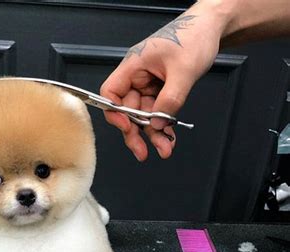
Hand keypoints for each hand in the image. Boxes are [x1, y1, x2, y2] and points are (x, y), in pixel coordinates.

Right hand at [100, 3, 225, 160]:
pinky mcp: (160, 91)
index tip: (127, 127)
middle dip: (136, 133)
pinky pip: (158, 113)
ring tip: (164, 149)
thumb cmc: (194, 36)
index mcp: (134, 65)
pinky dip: (163, 126)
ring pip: (144, 116)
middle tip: (142, 151)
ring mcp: (149, 85)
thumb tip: (158, 123)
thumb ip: (170, 100)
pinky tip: (168, 138)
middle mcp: (137, 77)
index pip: (111, 93)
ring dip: (153, 135)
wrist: (212, 28)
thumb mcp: (183, 70)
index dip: (115, 113)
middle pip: (128, 111)